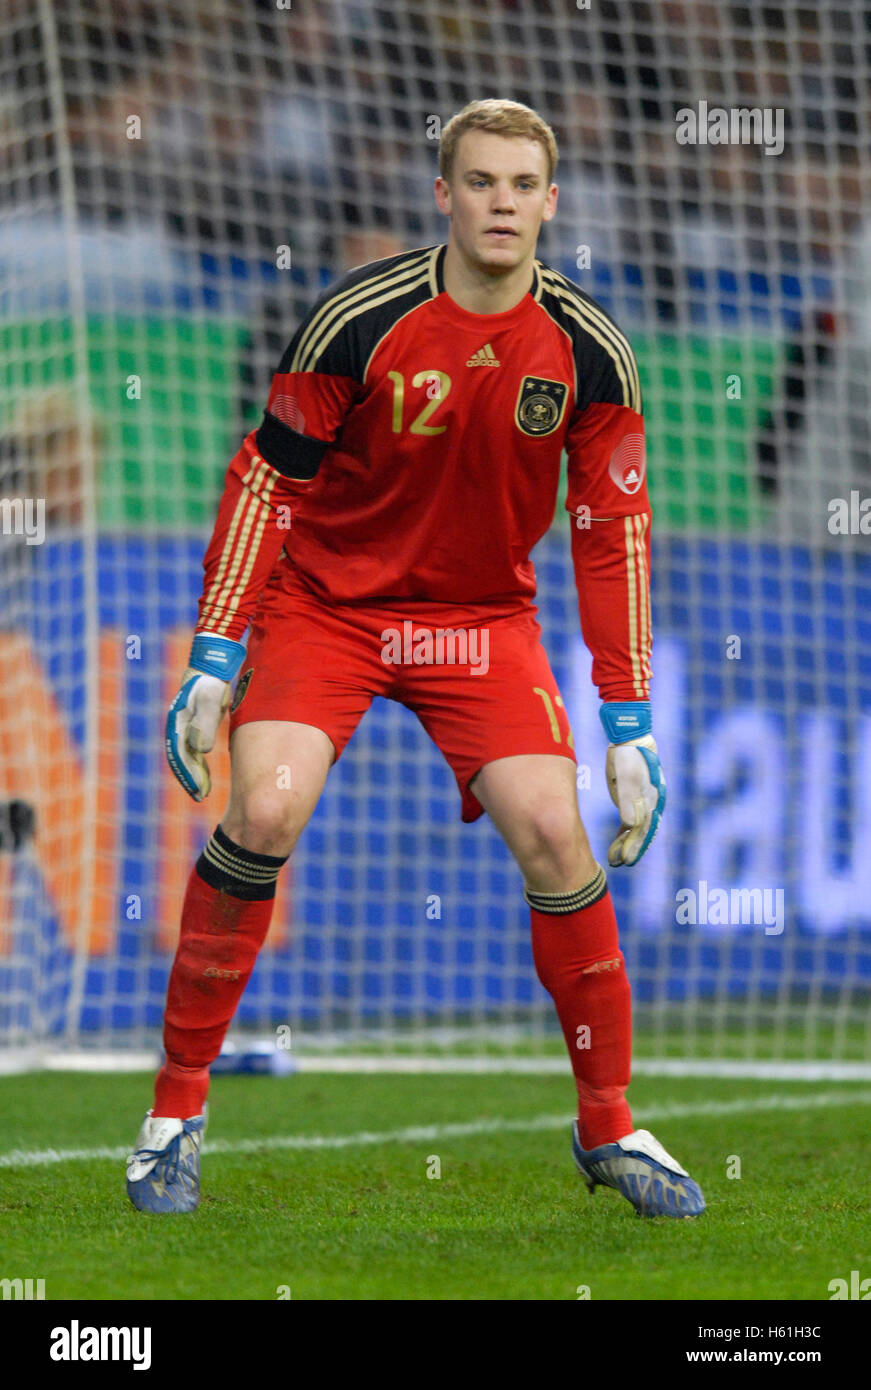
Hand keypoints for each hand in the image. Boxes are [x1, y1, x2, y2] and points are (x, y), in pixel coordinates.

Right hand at [165, 633, 246, 800]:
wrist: (212, 662)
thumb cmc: (212, 680)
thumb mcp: (209, 699)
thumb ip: (205, 722)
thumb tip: (201, 750)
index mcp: (178, 722)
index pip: (180, 755)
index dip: (189, 775)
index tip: (199, 792)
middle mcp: (178, 725)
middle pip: (180, 758)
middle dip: (189, 778)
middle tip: (200, 796)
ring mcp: (184, 723)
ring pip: (185, 755)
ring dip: (192, 773)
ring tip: (202, 790)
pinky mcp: (193, 722)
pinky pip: (191, 748)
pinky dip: (196, 762)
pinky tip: (203, 772)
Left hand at [599, 703, 665, 866]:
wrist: (631, 736)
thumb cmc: (628, 756)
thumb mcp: (627, 776)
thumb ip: (629, 800)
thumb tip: (630, 825)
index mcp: (652, 800)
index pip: (644, 829)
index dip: (635, 847)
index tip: (625, 862)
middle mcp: (651, 802)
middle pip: (642, 831)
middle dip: (631, 849)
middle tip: (618, 864)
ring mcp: (644, 799)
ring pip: (637, 827)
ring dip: (627, 842)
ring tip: (616, 859)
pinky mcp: (634, 795)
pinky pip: (631, 817)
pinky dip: (625, 830)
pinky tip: (618, 840)